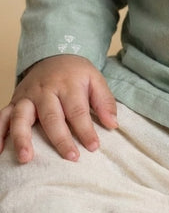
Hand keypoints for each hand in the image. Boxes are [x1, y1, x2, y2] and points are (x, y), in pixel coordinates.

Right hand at [0, 55, 117, 162]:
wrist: (53, 54)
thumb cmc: (76, 73)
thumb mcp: (95, 79)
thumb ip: (104, 101)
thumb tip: (113, 124)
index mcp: (68, 85)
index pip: (78, 111)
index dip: (86, 130)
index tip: (94, 147)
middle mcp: (45, 90)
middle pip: (51, 116)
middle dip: (60, 139)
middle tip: (71, 157)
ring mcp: (27, 96)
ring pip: (21, 117)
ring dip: (22, 138)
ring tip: (26, 158)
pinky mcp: (14, 101)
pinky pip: (2, 117)